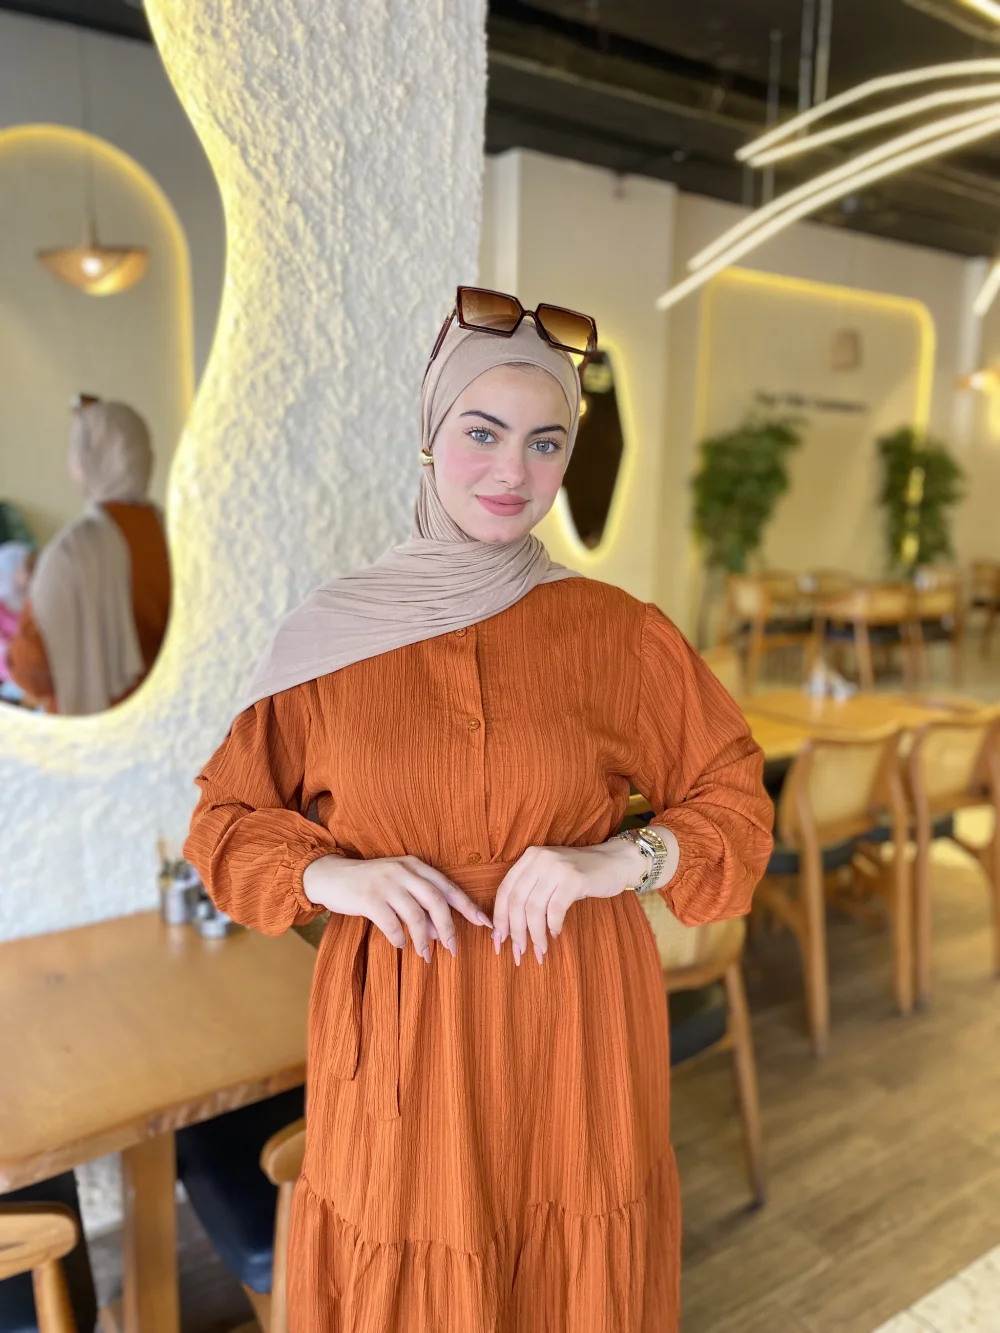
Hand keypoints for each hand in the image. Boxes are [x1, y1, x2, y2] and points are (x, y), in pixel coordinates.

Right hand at [302, 854, 492, 961]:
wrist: (332, 875)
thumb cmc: (370, 884)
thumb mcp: (398, 888)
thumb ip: (420, 906)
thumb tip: (440, 934)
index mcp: (415, 866)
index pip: (448, 887)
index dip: (468, 906)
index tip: (485, 923)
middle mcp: (403, 871)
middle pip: (436, 900)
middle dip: (448, 927)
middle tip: (454, 949)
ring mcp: (385, 883)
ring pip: (415, 914)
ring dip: (423, 939)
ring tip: (425, 955)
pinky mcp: (368, 897)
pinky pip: (391, 923)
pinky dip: (399, 938)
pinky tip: (401, 944)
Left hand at [491, 840, 646, 965]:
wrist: (614, 862)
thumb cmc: (579, 875)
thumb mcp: (549, 876)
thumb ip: (530, 892)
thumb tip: (507, 929)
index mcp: (529, 858)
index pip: (504, 890)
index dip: (499, 918)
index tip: (499, 941)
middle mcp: (539, 859)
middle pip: (517, 901)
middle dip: (515, 931)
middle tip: (518, 952)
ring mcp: (557, 867)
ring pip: (534, 908)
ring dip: (534, 934)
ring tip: (539, 949)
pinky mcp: (575, 878)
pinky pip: (555, 909)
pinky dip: (553, 925)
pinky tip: (555, 933)